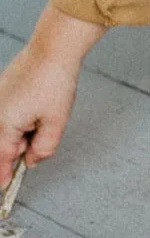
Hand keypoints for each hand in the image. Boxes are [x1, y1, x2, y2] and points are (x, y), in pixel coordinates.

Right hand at [0, 4, 105, 188]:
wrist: (52, 49)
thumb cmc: (54, 82)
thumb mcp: (56, 121)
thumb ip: (44, 147)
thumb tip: (32, 161)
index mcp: (4, 124)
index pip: (2, 158)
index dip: (4, 174)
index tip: (3, 187)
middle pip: (5, 143)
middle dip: (21, 146)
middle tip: (41, 130)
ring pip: (7, 128)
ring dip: (23, 130)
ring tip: (44, 111)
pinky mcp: (2, 91)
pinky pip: (9, 113)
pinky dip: (22, 116)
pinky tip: (38, 102)